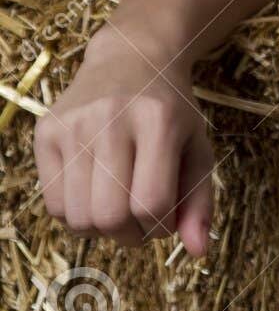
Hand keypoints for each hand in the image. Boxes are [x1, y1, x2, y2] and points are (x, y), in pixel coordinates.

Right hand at [33, 28, 214, 256]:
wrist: (131, 56)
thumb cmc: (171, 110)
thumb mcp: (198, 148)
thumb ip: (201, 202)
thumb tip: (198, 254)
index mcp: (159, 120)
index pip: (151, 204)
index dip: (160, 227)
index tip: (166, 216)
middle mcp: (111, 118)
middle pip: (110, 218)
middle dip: (130, 234)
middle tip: (140, 217)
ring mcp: (73, 124)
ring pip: (77, 219)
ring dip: (102, 229)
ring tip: (118, 204)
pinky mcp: (46, 132)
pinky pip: (53, 206)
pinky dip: (75, 215)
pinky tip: (94, 192)